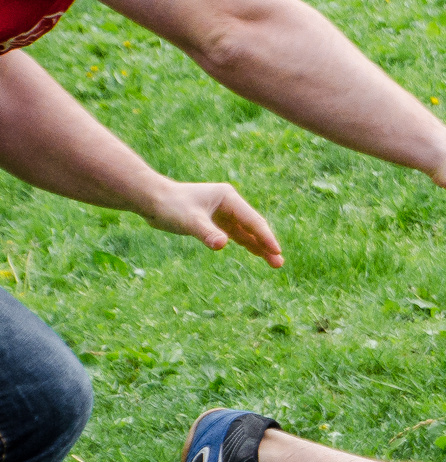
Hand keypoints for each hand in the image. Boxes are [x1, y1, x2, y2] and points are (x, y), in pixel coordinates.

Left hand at [141, 179, 283, 267]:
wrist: (150, 198)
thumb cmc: (169, 206)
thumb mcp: (189, 221)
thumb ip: (207, 233)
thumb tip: (223, 244)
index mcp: (228, 198)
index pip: (252, 221)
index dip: (265, 237)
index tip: (277, 251)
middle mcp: (229, 204)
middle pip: (253, 226)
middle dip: (267, 244)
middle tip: (279, 263)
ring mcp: (223, 212)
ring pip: (246, 231)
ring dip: (259, 246)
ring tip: (274, 262)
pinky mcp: (215, 220)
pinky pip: (236, 233)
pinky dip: (246, 243)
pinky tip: (257, 252)